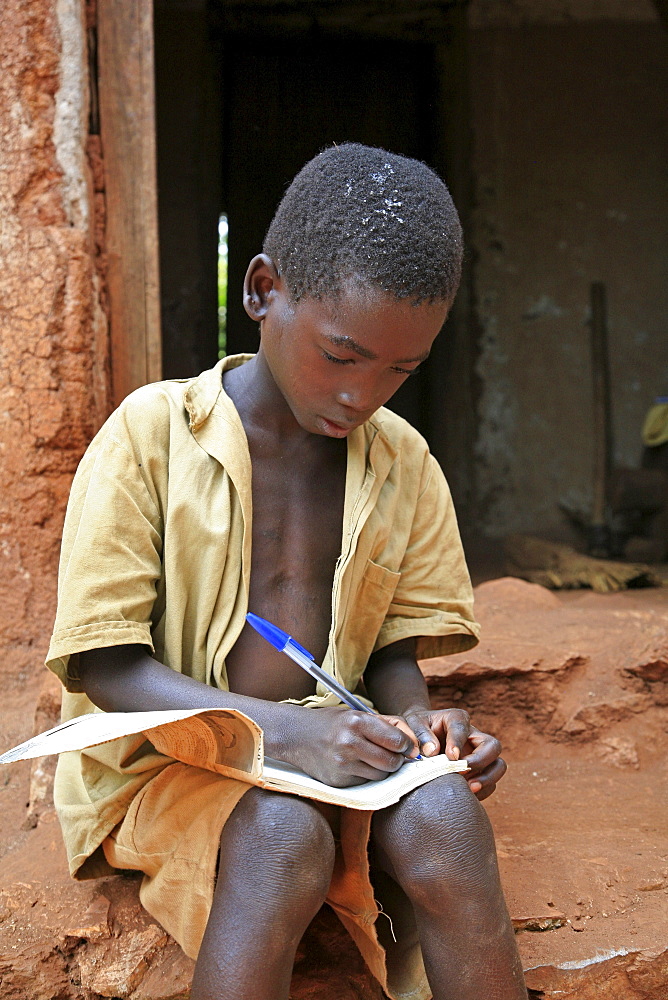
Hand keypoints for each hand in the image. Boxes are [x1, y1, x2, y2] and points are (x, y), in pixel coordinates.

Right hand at [284, 706, 418, 787]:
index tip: (406, 746)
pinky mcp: (338, 781)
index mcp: (357, 722)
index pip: (397, 741)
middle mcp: (349, 743)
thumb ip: (386, 725)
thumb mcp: (356, 714)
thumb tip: (414, 743)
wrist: (296, 735)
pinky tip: (355, 764)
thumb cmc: (331, 723)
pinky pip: (365, 782)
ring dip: (382, 769)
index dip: (407, 745)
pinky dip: (365, 775)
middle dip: (397, 760)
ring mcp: (343, 764)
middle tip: (392, 754)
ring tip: (370, 757)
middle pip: (392, 762)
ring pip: (381, 775)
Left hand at [401, 707, 506, 800]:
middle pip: (492, 746)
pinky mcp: (478, 770)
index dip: (458, 741)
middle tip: (462, 772)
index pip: (462, 727)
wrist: (417, 738)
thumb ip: (421, 734)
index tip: (451, 756)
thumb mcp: (413, 724)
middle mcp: (473, 735)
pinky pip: (491, 782)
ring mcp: (478, 754)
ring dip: (487, 778)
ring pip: (498, 765)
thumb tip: (433, 751)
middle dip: (480, 761)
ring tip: (469, 788)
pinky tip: (467, 795)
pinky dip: (483, 790)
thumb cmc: (416, 729)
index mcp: (456, 718)